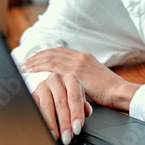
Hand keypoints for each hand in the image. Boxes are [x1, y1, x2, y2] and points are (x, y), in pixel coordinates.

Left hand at [22, 47, 140, 141]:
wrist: (120, 92)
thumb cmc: (109, 93)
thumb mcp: (93, 82)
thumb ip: (80, 80)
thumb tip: (67, 87)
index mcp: (85, 58)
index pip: (61, 51)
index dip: (47, 54)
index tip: (36, 57)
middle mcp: (80, 57)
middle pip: (53, 52)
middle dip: (38, 56)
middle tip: (25, 61)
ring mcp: (78, 63)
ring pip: (51, 57)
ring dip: (36, 61)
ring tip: (25, 65)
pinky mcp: (76, 71)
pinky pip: (53, 66)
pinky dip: (40, 67)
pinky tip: (32, 70)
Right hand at [29, 70, 91, 144]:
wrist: (53, 88)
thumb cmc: (69, 95)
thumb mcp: (79, 99)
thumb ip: (84, 106)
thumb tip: (87, 111)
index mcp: (71, 79)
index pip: (75, 98)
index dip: (76, 114)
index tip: (77, 129)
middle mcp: (56, 79)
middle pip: (61, 103)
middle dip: (65, 123)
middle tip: (67, 137)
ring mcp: (42, 85)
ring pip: (47, 106)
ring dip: (51, 124)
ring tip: (55, 136)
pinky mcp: (32, 93)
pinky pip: (35, 108)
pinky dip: (40, 120)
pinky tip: (43, 129)